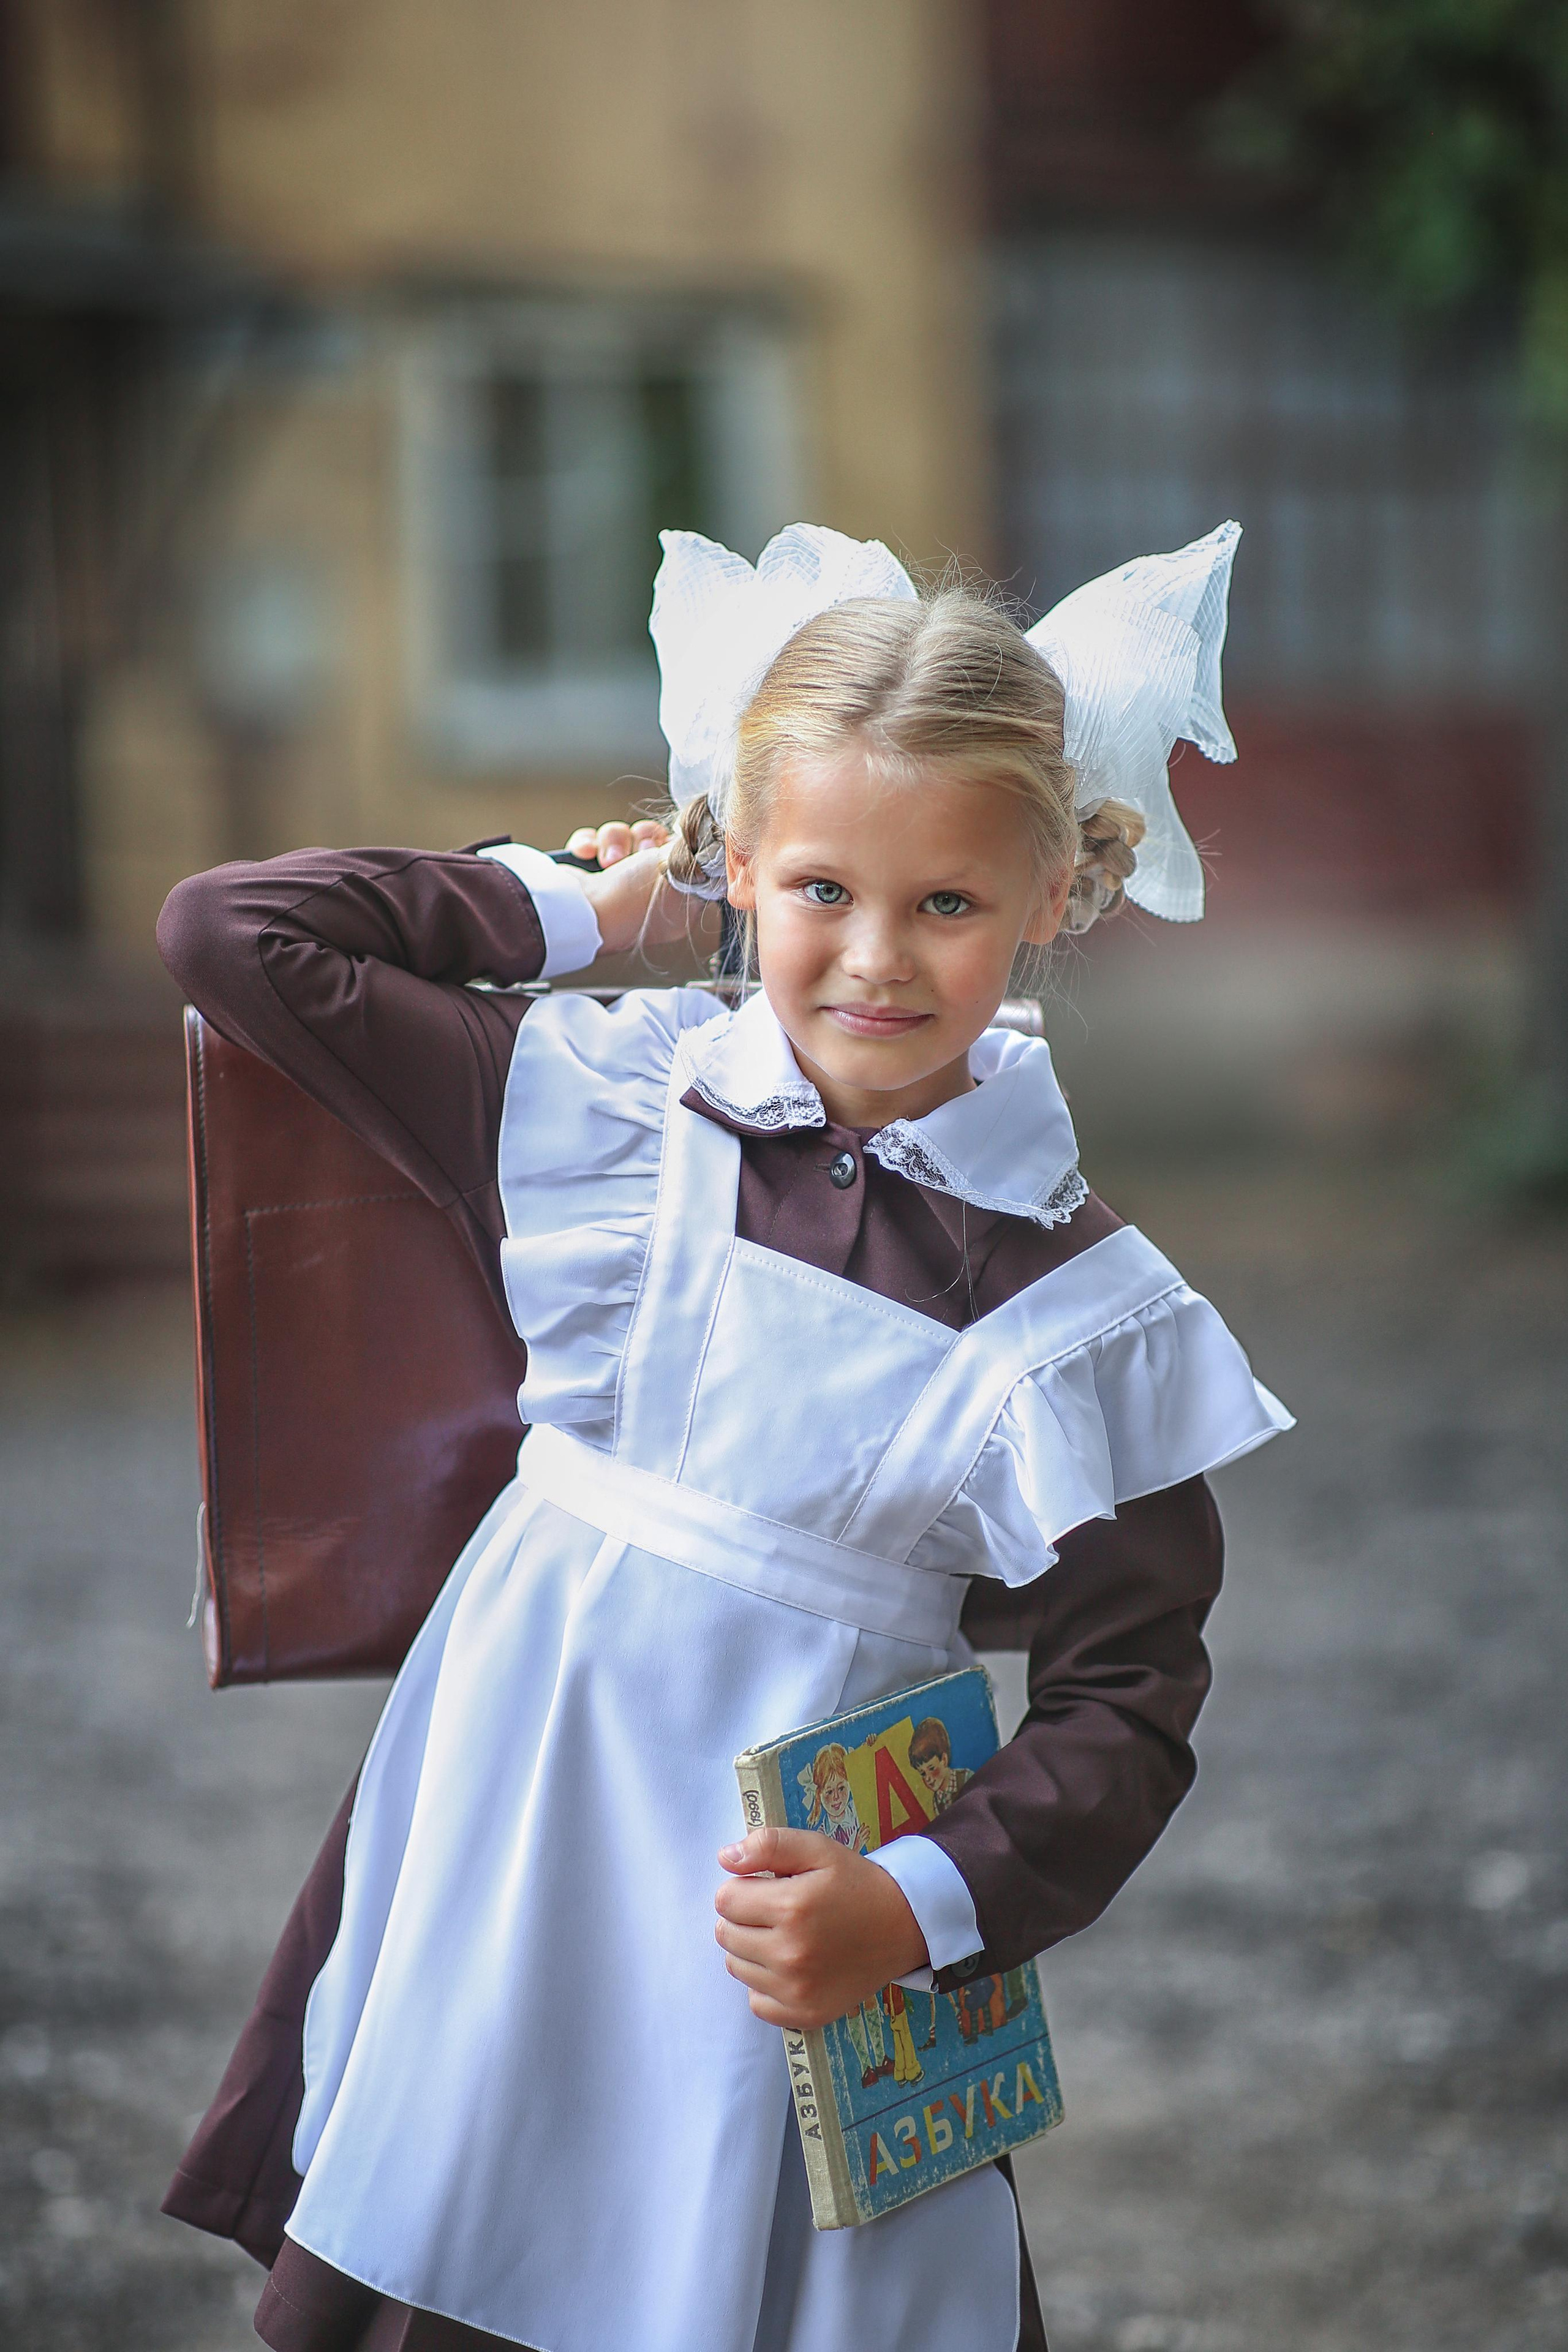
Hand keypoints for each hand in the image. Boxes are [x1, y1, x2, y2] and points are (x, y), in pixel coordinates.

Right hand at [562, 820, 722, 958]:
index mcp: (676, 903)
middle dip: (643, 839)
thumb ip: (695, 851)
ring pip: (623, 838)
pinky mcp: (590, 875)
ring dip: (614, 841)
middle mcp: (648, 895)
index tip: (673, 842)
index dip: (679, 845)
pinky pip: (594, 842)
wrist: (579, 912)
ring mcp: (616, 886)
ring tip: (608, 861)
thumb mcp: (679, 869)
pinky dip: (589, 844)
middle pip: (654, 843)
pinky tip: (586, 856)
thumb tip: (701, 838)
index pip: (686, 862)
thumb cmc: (633, 898)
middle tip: (641, 852)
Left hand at [714, 1828, 928, 2029]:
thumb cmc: (855, 1883)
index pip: (725, 1900)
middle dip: (744, 1917)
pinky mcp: (804, 2014)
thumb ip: (769, 1845)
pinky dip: (766, 1984)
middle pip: (726, 1934)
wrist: (902, 1927)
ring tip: (786, 1936)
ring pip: (737, 1967)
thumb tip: (725, 1858)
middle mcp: (790, 1954)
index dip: (742, 1888)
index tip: (768, 1887)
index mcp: (791, 1908)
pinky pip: (756, 2001)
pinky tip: (791, 1966)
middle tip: (778, 1912)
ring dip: (752, 1950)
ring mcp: (796, 1990)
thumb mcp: (817, 1849)